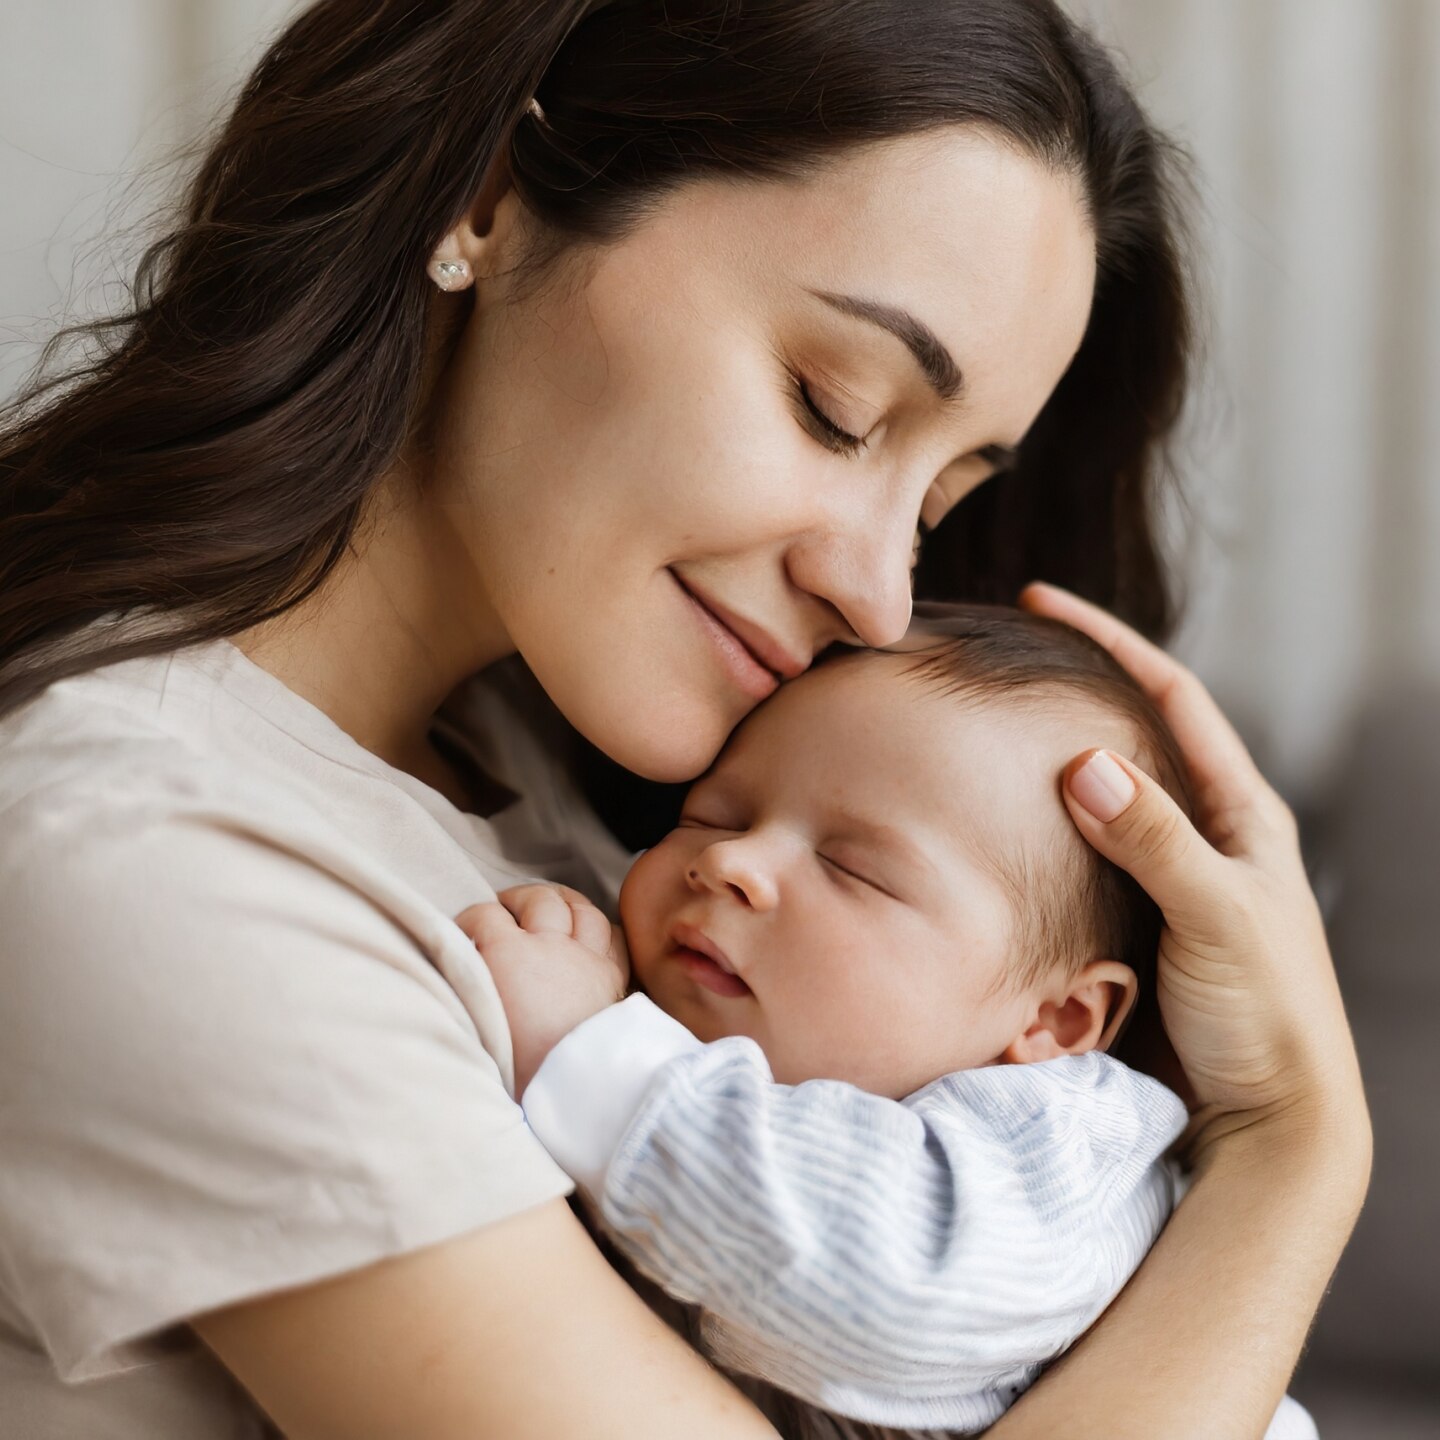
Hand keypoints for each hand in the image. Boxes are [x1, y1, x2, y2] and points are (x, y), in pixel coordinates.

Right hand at [456, 884, 629, 1096]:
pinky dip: (601, 928)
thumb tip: (464, 972)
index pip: (485, 915)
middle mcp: (550, 945)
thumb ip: (470, 987)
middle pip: (537, 899)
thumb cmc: (518, 1064)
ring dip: (562, 902)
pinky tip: (591, 933)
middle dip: (518, 899)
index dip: (472, 919)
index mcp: (508, 955)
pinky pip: (612, 935)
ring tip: (551, 907)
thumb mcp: (477, 1022)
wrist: (575, 1084)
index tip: (466, 933)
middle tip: (507, 910)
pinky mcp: (612, 975)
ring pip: (579, 908)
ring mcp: (585, 957)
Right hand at [1020, 583, 1369, 1172]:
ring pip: (1096, 803)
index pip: (1171, 698)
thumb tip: (1083, 762)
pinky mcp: (1129, 927)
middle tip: (999, 662)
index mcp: (1240, 815)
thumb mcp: (1218, 917)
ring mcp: (1161, 883)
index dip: (1110, 643)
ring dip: (1046, 764)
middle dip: (1069, 692)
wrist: (1265, 1123)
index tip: (1044, 604)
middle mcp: (1201, 838)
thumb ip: (1154, 841)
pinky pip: (1075, 860)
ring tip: (984, 733)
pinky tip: (996, 828)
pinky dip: (1036, 833)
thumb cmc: (1266, 1019)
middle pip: (1129, 738)